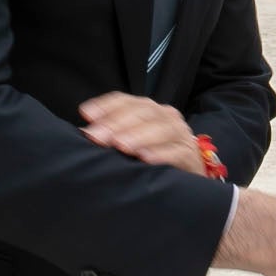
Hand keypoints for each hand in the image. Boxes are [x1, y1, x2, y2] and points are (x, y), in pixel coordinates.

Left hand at [80, 92, 204, 175]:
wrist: (187, 174)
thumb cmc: (152, 156)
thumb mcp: (129, 142)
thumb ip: (110, 135)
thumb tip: (84, 132)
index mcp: (147, 109)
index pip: (124, 101)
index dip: (105, 106)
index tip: (86, 114)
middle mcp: (165, 116)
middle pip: (141, 112)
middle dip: (117, 123)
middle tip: (97, 136)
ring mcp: (180, 134)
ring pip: (161, 128)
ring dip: (139, 136)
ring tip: (121, 145)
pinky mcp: (190, 156)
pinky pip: (177, 152)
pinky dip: (161, 154)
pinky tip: (145, 158)